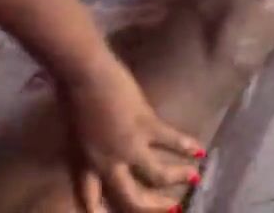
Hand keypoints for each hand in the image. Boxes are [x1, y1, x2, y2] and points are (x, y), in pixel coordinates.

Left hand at [66, 63, 202, 212]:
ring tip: (193, 177)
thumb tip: (98, 156)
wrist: (86, 75)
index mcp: (88, 165)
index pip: (91, 199)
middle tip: (172, 207)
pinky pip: (173, 141)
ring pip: (158, 175)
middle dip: (154, 206)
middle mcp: (110, 163)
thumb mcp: (75, 133)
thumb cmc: (74, 98)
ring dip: (178, 177)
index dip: (100, 212)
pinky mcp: (148, 126)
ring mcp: (131, 146)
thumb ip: (87, 152)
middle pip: (133, 199)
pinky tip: (200, 150)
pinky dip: (187, 146)